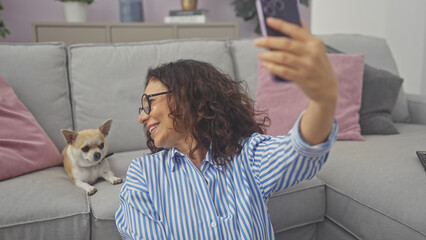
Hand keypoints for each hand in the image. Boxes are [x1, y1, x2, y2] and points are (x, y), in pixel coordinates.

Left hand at [254, 17, 337, 144]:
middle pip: (286, 44)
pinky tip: (266, 65)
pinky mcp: (302, 78)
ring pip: (283, 57)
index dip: (280, 24)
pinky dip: (273, 67)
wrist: (327, 88)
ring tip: (260, 55)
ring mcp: (307, 65)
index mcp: (314, 42)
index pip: (295, 30)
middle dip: (269, 41)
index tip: (268, 21)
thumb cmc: (319, 67)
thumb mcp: (317, 50)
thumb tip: (299, 22)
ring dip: (268, 56)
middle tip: (257, 42)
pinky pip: (283, 71)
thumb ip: (307, 36)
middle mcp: (312, 52)